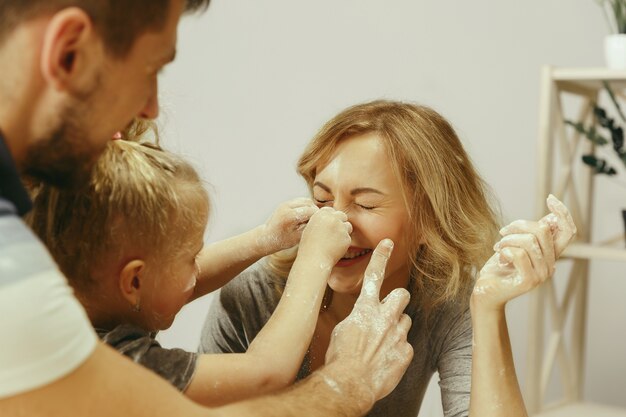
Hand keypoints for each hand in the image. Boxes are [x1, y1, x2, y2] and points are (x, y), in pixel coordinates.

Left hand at [257, 197, 318, 253]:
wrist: (266, 237)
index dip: (319, 218)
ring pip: (306, 201)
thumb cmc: (282, 241)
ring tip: (313, 220)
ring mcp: (286, 203)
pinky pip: (301, 201)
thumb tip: (323, 222)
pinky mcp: (286, 203)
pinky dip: (307, 207)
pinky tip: (308, 217)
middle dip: (316, 212)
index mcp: (289, 216)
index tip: (323, 226)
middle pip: (309, 204)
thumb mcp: (298, 238)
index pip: (311, 211)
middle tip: (319, 222)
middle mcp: (287, 206)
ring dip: (312, 208)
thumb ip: (309, 228)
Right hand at [297, 206, 352, 268]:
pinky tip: (335, 248)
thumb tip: (328, 217)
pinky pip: (348, 238)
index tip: (328, 225)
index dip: (330, 217)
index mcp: (321, 214)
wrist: (314, 260)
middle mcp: (332, 218)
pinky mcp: (347, 238)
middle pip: (342, 215)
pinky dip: (344, 242)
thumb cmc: (309, 247)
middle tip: (335, 233)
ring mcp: (340, 228)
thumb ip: (320, 220)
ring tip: (334, 242)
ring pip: (348, 226)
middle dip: (340, 222)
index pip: (330, 210)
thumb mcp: (309, 228)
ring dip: (344, 231)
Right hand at [324, 239, 412, 402]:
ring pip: (405, 321)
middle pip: (401, 295)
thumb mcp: (341, 331)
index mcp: (365, 309)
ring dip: (396, 328)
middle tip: (391, 310)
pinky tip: (385, 360)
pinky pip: (405, 346)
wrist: (350, 383)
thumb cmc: (340, 358)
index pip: (374, 275)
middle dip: (398, 299)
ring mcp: (398, 334)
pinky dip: (397, 351)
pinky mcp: (405, 352)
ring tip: (382, 343)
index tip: (388, 244)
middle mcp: (385, 317)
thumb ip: (355, 320)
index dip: (381, 257)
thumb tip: (359, 320)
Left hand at [472, 194, 576, 309]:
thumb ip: (532, 234)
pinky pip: (518, 254)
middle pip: (543, 230)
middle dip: (518, 225)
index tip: (550, 198)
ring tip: (499, 247)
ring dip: (508, 239)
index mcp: (550, 255)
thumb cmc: (499, 266)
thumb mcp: (516, 244)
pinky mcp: (529, 281)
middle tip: (503, 232)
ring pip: (529, 241)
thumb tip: (549, 218)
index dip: (562, 213)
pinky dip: (504, 251)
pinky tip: (500, 259)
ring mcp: (541, 275)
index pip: (568, 232)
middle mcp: (550, 265)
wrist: (485, 291)